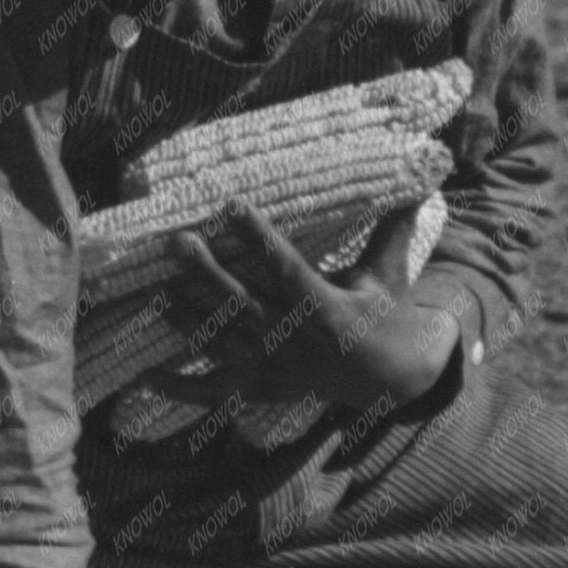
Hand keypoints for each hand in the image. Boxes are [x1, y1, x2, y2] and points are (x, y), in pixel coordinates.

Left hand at [167, 204, 461, 412]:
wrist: (390, 379)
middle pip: (241, 303)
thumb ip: (391, 225)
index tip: (233, 204)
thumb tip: (421, 176)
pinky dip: (180, 389)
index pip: (285, 266)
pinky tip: (145, 377)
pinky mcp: (262, 387)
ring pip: (222, 342)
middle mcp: (294, 339)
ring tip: (156, 293)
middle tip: (177, 241)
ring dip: (186, 319)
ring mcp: (274, 367)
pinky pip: (216, 392)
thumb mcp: (389, 271)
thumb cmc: (386, 313)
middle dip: (206, 273)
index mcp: (325, 308)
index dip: (258, 236)